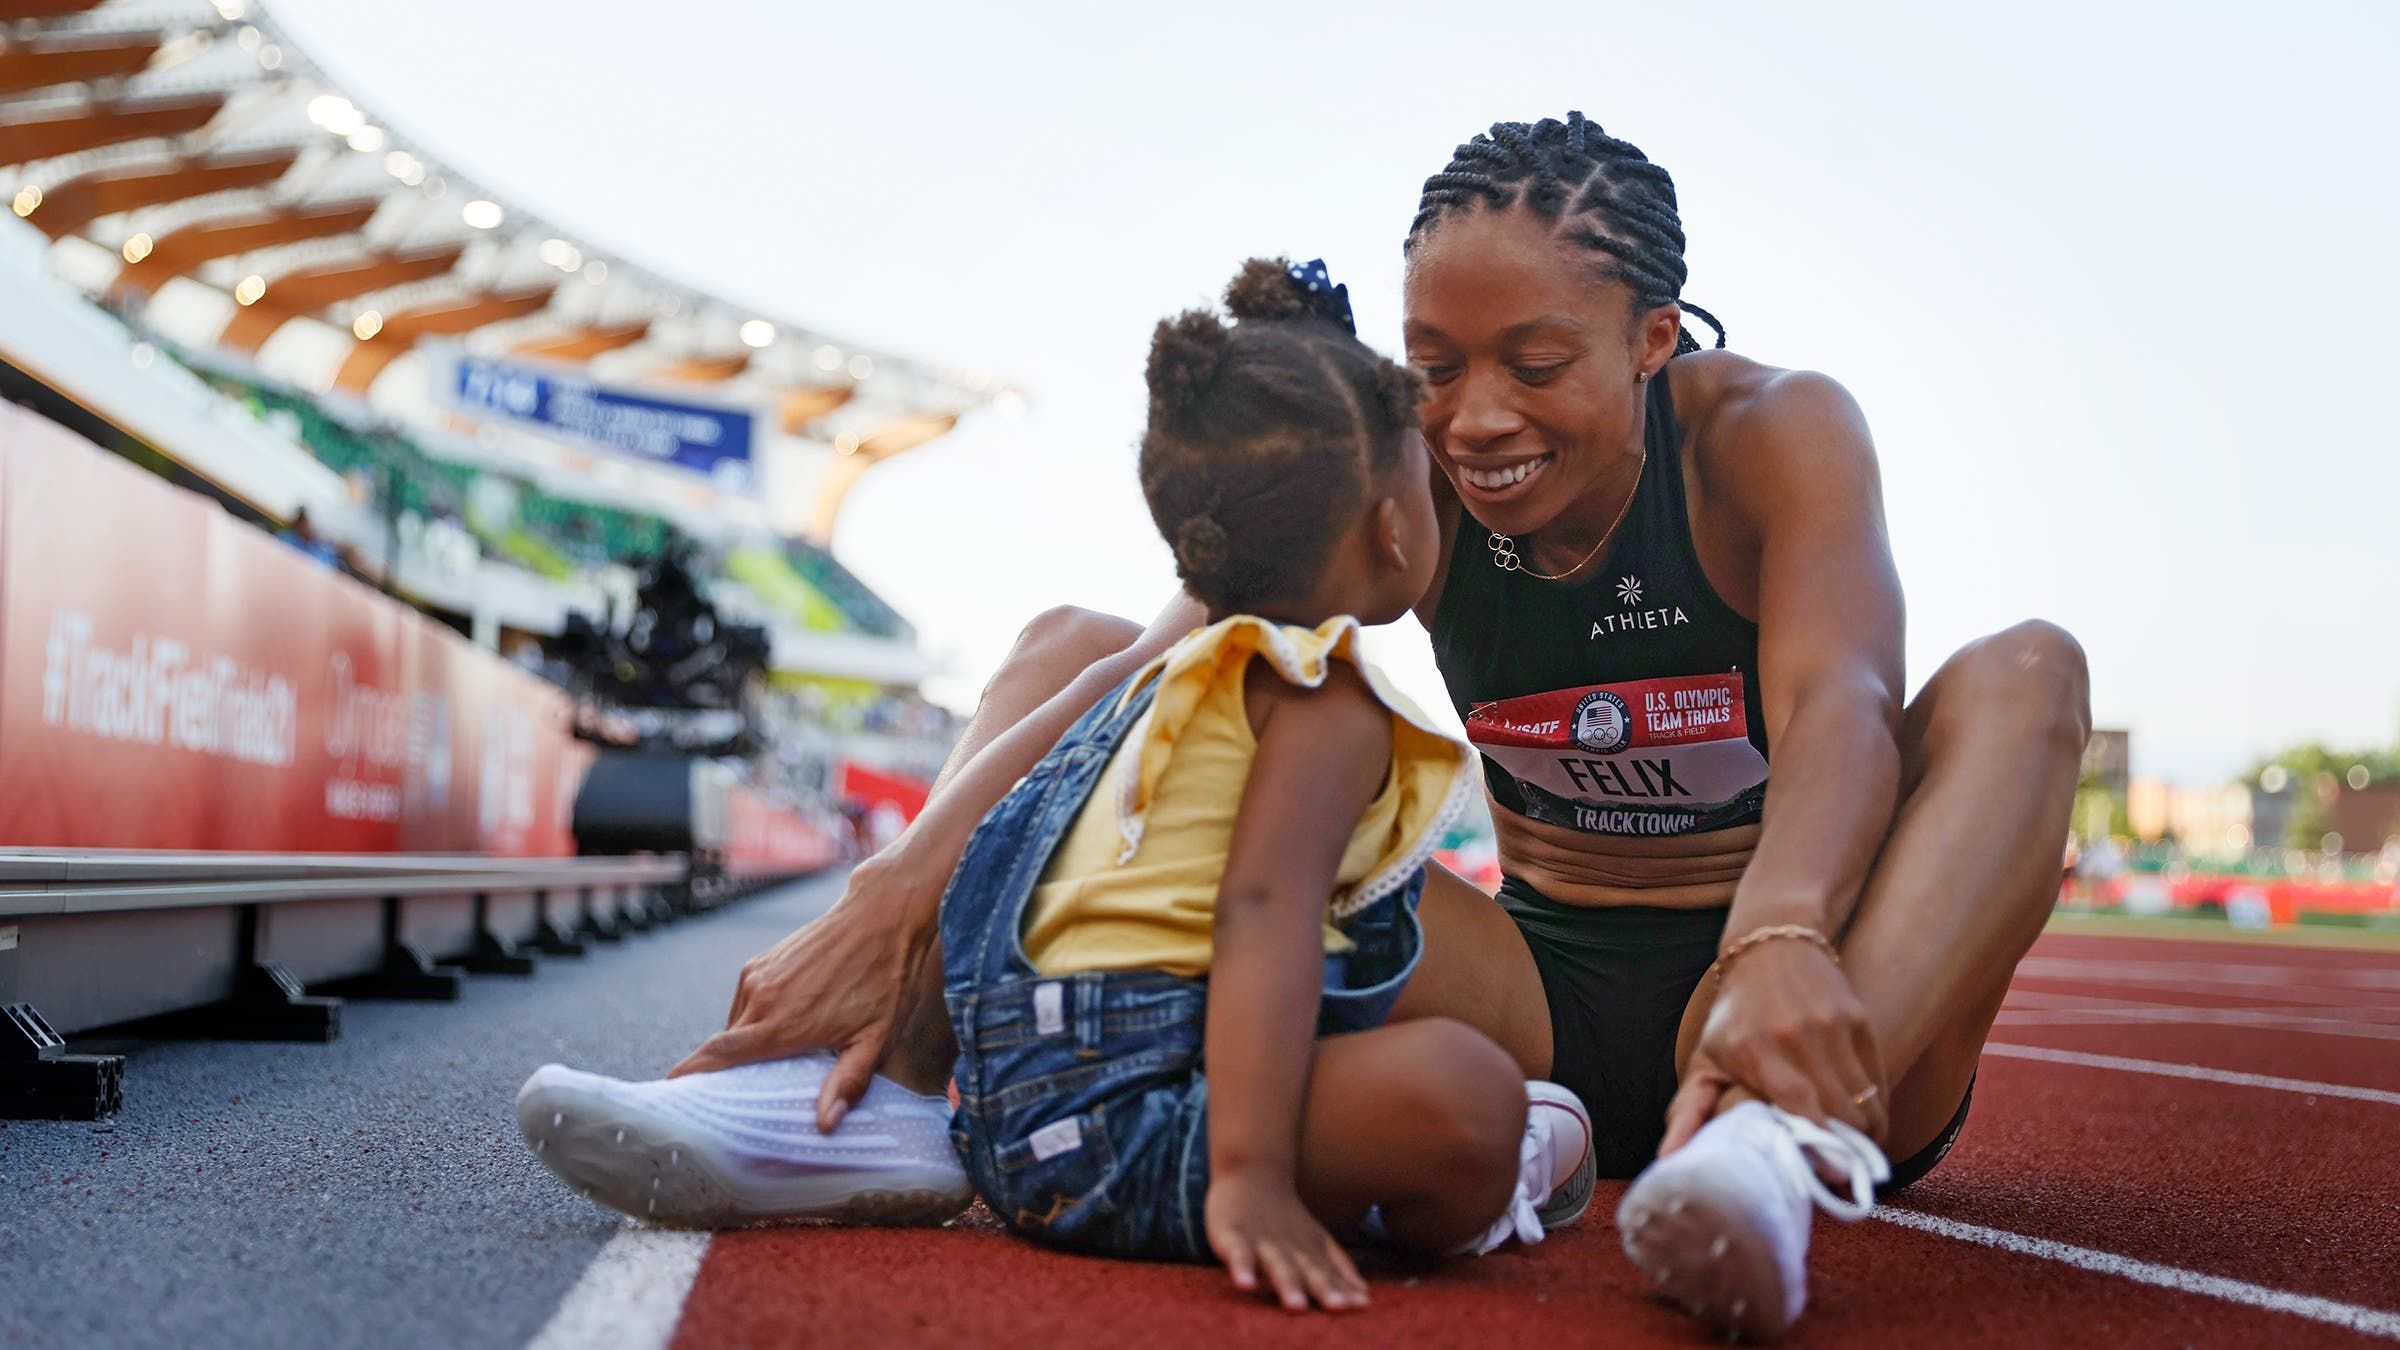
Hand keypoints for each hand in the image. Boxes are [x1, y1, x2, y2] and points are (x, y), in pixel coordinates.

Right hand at [669, 851, 941, 1132]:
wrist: (882, 916)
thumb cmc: (883, 979)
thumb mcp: (875, 1038)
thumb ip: (847, 1082)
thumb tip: (826, 1123)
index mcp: (783, 1024)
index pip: (720, 1056)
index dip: (691, 1076)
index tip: (671, 1093)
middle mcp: (762, 999)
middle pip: (722, 1046)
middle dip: (718, 1072)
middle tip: (730, 1099)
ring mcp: (758, 977)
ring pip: (735, 1024)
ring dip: (743, 1045)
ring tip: (766, 1064)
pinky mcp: (761, 962)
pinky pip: (745, 1002)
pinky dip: (752, 1021)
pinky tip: (778, 1028)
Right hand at [1205, 1169, 1368, 1311]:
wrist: (1251, 1171)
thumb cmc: (1286, 1217)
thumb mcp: (1317, 1240)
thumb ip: (1339, 1268)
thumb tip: (1365, 1297)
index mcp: (1312, 1250)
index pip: (1331, 1275)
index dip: (1346, 1291)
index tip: (1363, 1307)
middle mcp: (1291, 1248)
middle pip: (1310, 1271)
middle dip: (1324, 1290)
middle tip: (1339, 1308)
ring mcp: (1262, 1241)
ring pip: (1278, 1265)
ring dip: (1288, 1285)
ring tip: (1296, 1306)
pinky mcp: (1233, 1236)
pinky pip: (1238, 1254)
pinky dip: (1242, 1268)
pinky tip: (1245, 1285)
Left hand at [1659, 936, 1887, 1154]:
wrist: (1772, 949)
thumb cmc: (1734, 1016)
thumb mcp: (1705, 1059)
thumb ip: (1688, 1111)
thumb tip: (1666, 1161)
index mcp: (1757, 1050)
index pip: (1801, 1108)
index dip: (1819, 1147)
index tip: (1829, 1178)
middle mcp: (1798, 1037)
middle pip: (1840, 1113)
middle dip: (1845, 1151)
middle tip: (1840, 1175)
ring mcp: (1832, 1026)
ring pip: (1865, 1100)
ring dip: (1866, 1135)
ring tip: (1855, 1155)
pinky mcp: (1858, 1020)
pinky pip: (1877, 1080)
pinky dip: (1876, 1108)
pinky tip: (1866, 1124)